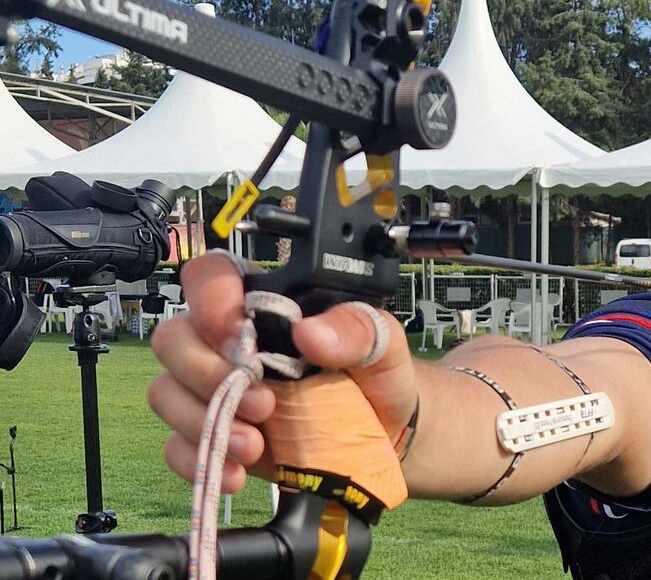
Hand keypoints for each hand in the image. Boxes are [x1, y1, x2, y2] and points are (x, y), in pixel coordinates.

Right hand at [147, 253, 417, 492]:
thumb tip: (310, 332)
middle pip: (173, 339)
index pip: (209, 276)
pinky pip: (177, 445)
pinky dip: (199, 461)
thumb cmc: (377, 376)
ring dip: (203, 421)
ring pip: (166, 392)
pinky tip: (237, 472)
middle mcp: (227, 343)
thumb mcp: (383, 344)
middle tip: (262, 403)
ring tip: (255, 445)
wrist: (386, 436)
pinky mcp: (214, 436)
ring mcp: (215, 391)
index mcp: (265, 306)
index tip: (238, 332)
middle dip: (207, 373)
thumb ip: (356, 328)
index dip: (209, 297)